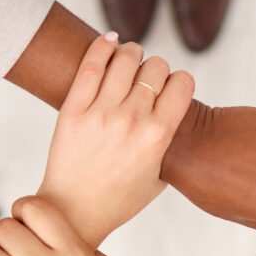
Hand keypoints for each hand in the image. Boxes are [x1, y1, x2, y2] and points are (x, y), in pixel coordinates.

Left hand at [38, 33, 193, 246]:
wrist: (74, 212)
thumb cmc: (119, 199)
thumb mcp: (160, 176)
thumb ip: (171, 142)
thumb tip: (176, 110)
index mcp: (158, 137)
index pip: (182, 83)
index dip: (179, 82)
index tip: (170, 90)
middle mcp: (132, 121)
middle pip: (156, 66)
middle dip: (156, 70)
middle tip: (146, 81)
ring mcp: (101, 113)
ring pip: (127, 57)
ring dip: (132, 54)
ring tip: (128, 63)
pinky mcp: (73, 110)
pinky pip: (91, 63)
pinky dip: (103, 45)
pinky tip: (109, 43)